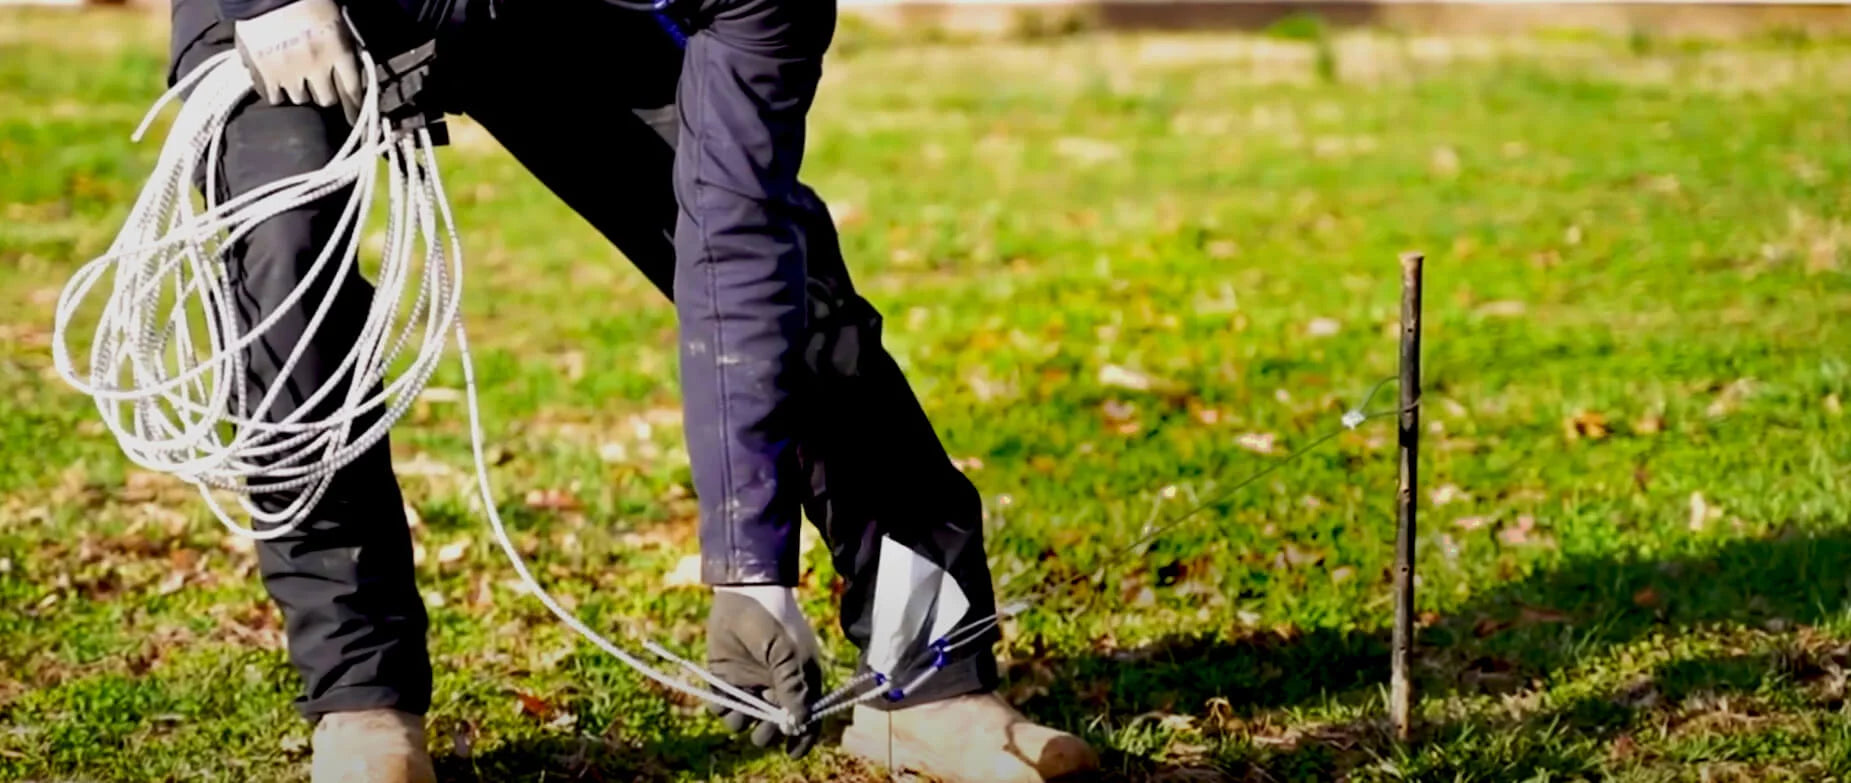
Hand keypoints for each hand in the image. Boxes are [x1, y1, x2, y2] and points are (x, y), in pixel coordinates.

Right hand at [233, 0, 363, 122]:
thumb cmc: (308, 2)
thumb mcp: (337, 24)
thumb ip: (343, 52)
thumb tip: (348, 80)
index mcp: (337, 51)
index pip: (352, 92)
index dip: (354, 110)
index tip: (354, 121)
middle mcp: (315, 66)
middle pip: (326, 100)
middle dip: (325, 92)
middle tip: (318, 83)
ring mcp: (287, 72)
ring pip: (300, 99)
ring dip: (300, 90)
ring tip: (294, 76)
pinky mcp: (262, 73)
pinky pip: (272, 97)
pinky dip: (276, 91)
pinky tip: (275, 79)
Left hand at [706, 586, 822, 757]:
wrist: (742, 593)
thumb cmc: (773, 621)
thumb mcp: (787, 655)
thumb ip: (793, 690)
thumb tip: (799, 723)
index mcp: (801, 681)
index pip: (806, 717)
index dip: (801, 738)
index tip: (792, 753)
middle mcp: (777, 687)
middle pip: (775, 725)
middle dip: (768, 733)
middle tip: (763, 730)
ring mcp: (752, 683)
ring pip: (747, 719)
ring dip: (743, 721)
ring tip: (741, 709)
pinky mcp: (727, 678)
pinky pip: (724, 705)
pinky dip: (722, 708)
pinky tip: (724, 697)